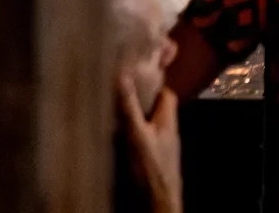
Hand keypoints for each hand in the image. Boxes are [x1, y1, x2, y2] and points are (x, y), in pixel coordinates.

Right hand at [120, 75, 182, 212]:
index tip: (136, 77)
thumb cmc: (151, 166)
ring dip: (133, 119)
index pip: (167, 95)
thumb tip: (124, 77)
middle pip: (156, 109)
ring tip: (110, 112)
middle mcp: (167, 130)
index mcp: (168, 119)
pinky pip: (142, 141)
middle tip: (118, 94)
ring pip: (148, 125)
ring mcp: (160, 146)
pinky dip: (130, 137)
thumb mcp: (137, 134)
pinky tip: (113, 138)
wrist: (158, 201)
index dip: (154, 84)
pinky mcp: (151, 160)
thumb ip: (130, 107)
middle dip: (141, 101)